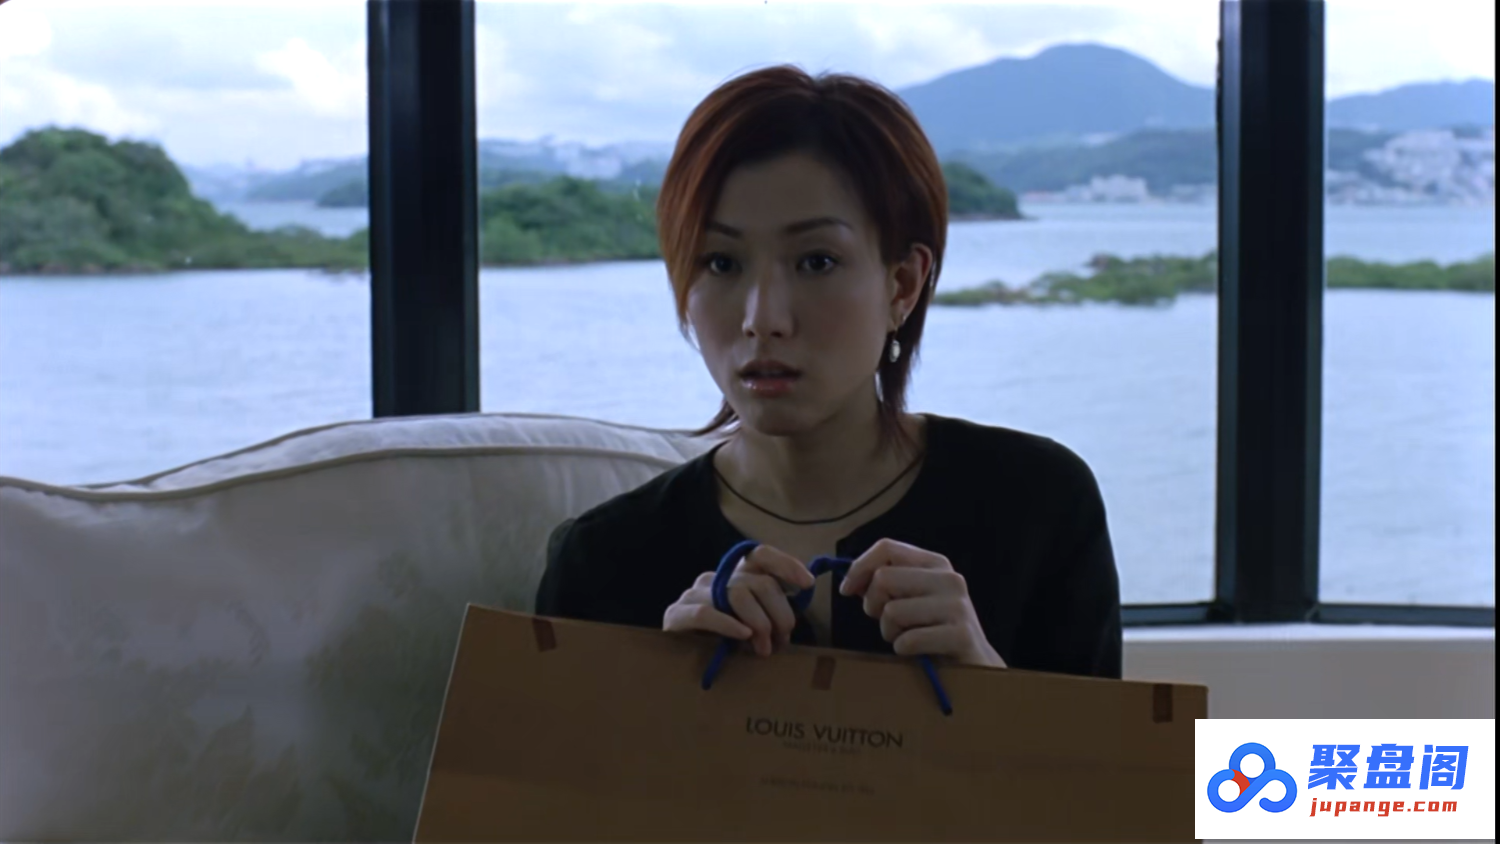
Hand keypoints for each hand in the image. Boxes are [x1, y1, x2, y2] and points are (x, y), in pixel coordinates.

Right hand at [663, 544, 815, 656]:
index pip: (761, 555)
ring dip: (759, 624)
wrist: (677, 666)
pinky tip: (742, 636)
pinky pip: (705, 613)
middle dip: (779, 613)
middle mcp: (715, 578)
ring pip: (737, 595)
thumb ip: (771, 612)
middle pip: (758, 583)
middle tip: (781, 641)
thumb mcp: (754, 626)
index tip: (807, 584)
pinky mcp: (676, 614)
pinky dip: (728, 624)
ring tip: (763, 650)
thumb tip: (798, 607)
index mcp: (735, 577)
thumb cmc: (724, 646)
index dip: (786, 565)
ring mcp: (694, 594)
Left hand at [838, 538, 1006, 667]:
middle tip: (886, 622)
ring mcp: (957, 606)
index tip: (847, 589)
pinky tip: (917, 652)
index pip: (887, 548)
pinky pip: (909, 640)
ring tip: (906, 638)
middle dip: (873, 605)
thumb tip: (851, 582)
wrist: (976, 664)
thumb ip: (886, 584)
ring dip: (889, 632)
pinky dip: (903, 649)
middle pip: (883, 578)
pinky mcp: (960, 635)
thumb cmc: (934, 630)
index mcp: (936, 563)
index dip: (859, 567)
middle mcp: (949, 579)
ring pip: (892, 611)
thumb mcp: (912, 598)